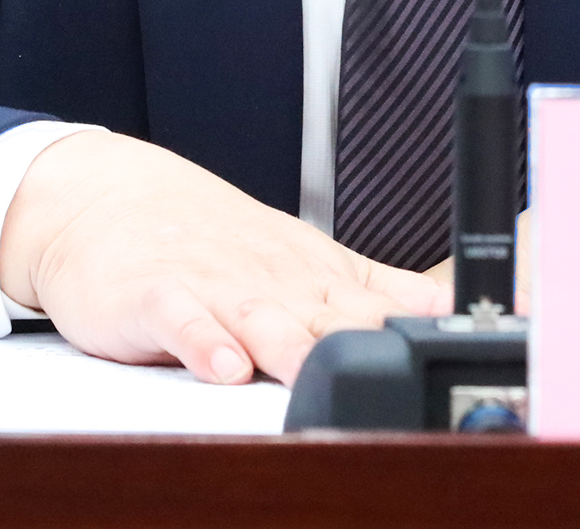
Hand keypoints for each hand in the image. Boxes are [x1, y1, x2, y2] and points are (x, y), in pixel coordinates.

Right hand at [0, 128, 447, 383]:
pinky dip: (202, 340)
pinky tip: (223, 366)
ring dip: (291, 348)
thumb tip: (450, 312)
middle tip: (404, 380)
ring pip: (261, 319)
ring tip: (315, 377)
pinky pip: (181, 319)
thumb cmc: (211, 241)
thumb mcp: (301, 259)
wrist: (107, 198)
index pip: (381, 307)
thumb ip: (373, 289)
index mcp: (316, 275)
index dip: (423, 333)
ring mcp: (215, 284)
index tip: (472, 352)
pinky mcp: (155, 294)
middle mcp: (274, 280)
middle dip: (367, 348)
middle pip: (329, 318)